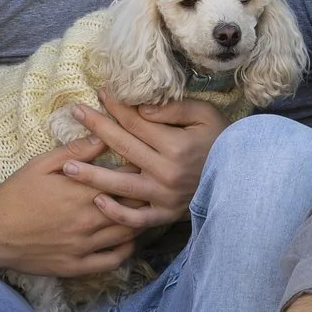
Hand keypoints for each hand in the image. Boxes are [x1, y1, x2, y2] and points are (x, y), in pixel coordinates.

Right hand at [0, 136, 139, 277]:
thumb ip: (75, 151)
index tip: (143, 164)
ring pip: (128, 233)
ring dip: (140, 220)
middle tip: (149, 186)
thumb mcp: (41, 165)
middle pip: (134, 206)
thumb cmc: (15, 194)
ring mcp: (85, 245)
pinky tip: (127, 240)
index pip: (126, 178)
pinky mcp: (77, 266)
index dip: (138, 170)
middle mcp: (89, 219)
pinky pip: (113, 260)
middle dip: (145, 194)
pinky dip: (126, 250)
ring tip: (143, 210)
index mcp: (82, 191)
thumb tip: (103, 136)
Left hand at [65, 93, 228, 226]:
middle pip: (123, 147)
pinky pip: (137, 218)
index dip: (116, 106)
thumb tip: (141, 109)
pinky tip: (97, 200)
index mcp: (176, 146)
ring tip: (67, 166)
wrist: (243, 177)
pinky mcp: (165, 214)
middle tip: (74, 113)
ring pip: (120, 185)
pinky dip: (116, 213)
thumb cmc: (223, 141)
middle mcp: (167, 172)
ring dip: (91, 175)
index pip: (137, 122)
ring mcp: (164, 196)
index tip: (100, 93)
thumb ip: (173, 110)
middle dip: (97, 128)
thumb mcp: (206, 116)